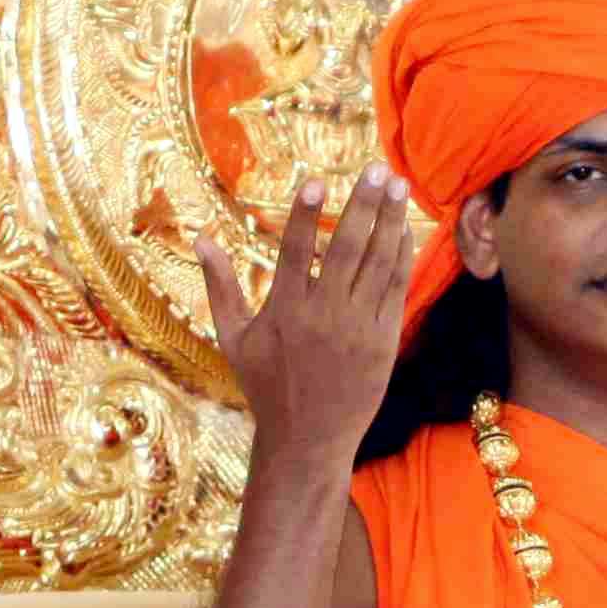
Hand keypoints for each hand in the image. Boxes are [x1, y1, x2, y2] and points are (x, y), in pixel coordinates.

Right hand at [194, 169, 425, 473]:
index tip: (315, 180)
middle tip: (376, 169)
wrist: (308, 438)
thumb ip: (220, 286)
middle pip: (346, 249)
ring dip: (389, 221)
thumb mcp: (233, 338)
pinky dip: (402, 256)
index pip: (294, 251)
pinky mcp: (383, 341)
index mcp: (284, 312)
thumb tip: (201, 238)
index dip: (304, 214)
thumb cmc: (265, 386)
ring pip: (377, 264)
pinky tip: (405, 227)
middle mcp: (322, 316)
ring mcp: (357, 328)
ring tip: (397, 185)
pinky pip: (395, 289)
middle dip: (363, 205)